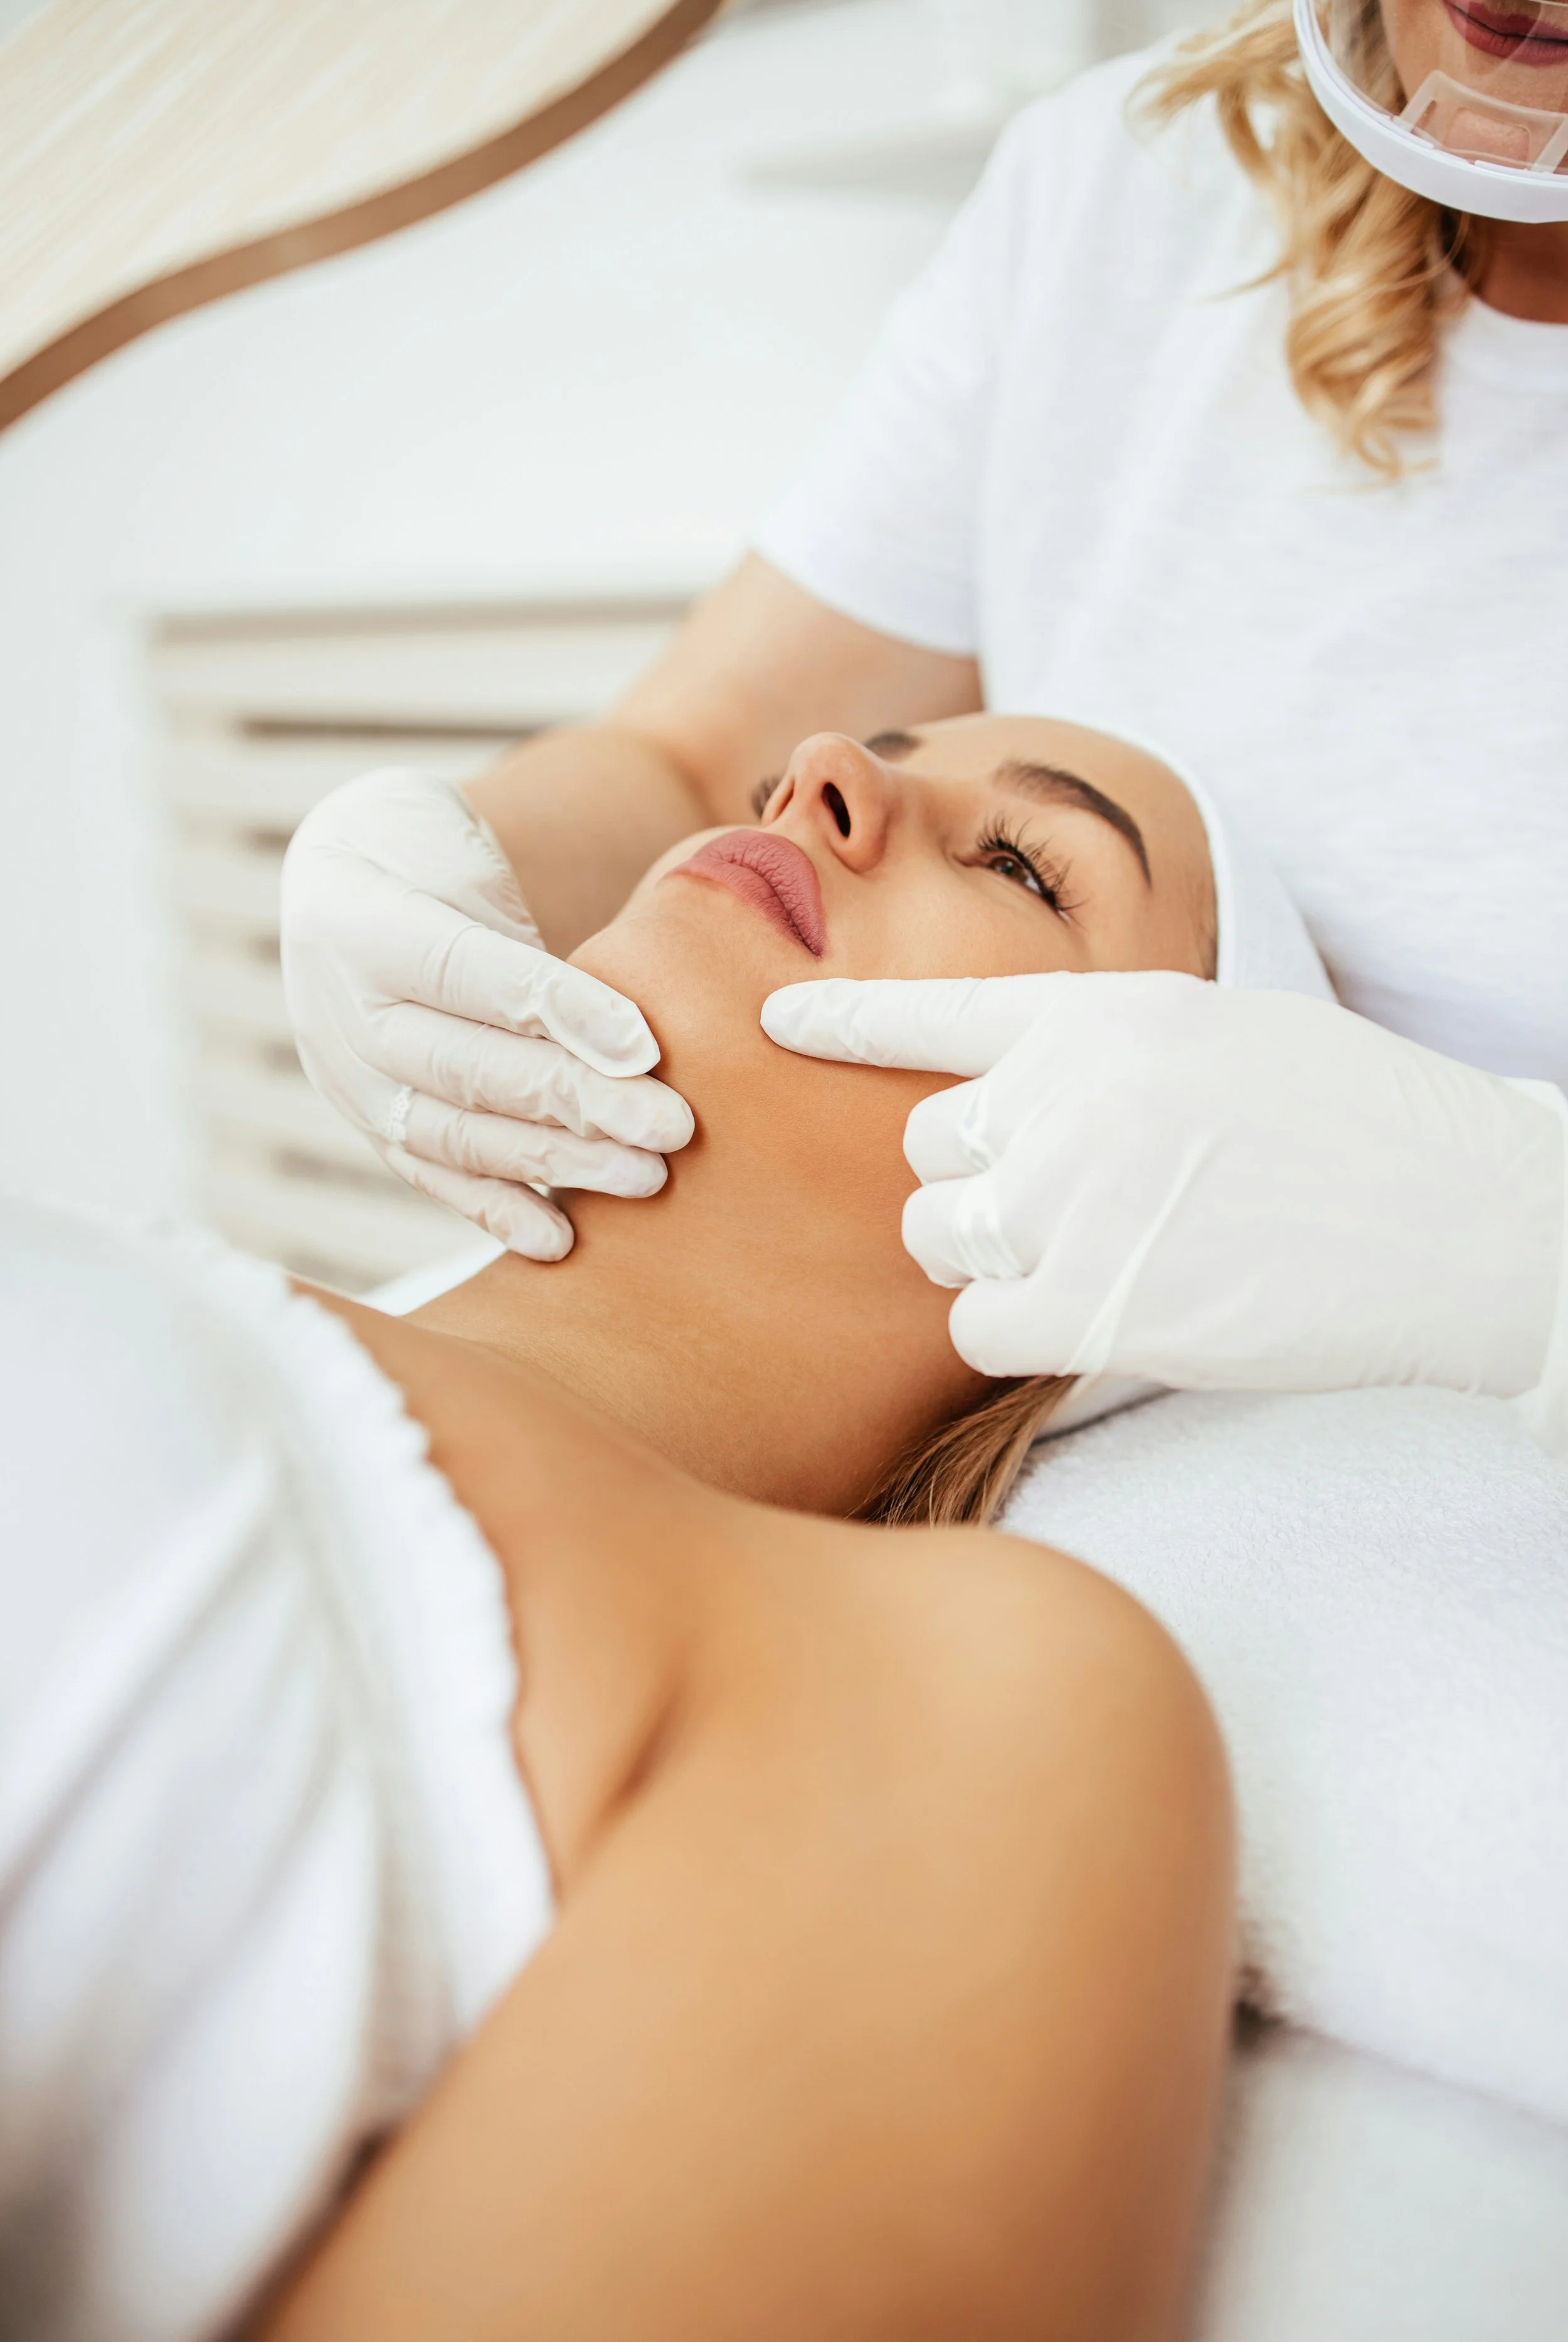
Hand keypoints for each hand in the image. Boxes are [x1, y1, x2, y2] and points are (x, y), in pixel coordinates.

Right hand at [281, 768, 692, 1258]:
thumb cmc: (433, 863)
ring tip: (643, 1178)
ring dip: (555, 1161)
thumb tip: (635, 1044)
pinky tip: (558, 1239)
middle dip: (579, 1103)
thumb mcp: (471, 864)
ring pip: (456, 1133)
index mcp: (364, 922)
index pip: (474, 974)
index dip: (563, 1012)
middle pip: (471, 1067)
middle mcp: (344, 1008)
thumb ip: (529, 943)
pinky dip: (496, 1208)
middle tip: (670, 1127)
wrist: (344, 884)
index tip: (646, 1047)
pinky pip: (431, 1175)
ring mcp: (346, 1075)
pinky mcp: (365, 1123)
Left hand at [762, 972, 1567, 1448]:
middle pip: (928, 1148)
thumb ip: (1116, 1059)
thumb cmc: (1364, 1131)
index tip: (774, 1021)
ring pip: (939, 1237)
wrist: (1470, 1217)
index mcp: (1108, 1016)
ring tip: (1101, 1260)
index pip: (937, 1012)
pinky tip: (1101, 1318)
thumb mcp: (1231, 1040)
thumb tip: (1034, 1106)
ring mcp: (1077, 1200)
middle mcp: (1070, 1095)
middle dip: (978, 1183)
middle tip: (1071, 1209)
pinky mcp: (1099, 1307)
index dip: (846, 1021)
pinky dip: (1020, 1335)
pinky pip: (980, 1327)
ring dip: (994, 1258)